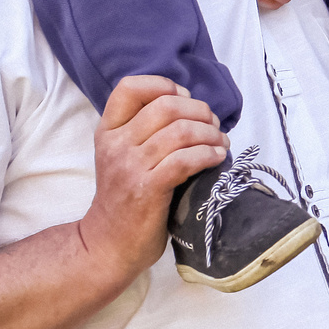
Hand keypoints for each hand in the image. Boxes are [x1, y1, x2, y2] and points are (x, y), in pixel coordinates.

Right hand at [76, 76, 225, 281]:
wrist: (108, 244)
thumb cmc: (125, 199)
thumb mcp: (123, 156)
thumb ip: (145, 131)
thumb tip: (192, 108)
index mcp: (108, 131)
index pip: (129, 87)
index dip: (163, 85)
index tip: (185, 100)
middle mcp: (116, 144)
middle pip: (165, 105)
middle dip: (199, 111)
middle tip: (213, 125)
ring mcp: (130, 166)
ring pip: (180, 131)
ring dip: (210, 134)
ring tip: (220, 144)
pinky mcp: (148, 189)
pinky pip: (186, 159)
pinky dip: (209, 155)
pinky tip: (217, 159)